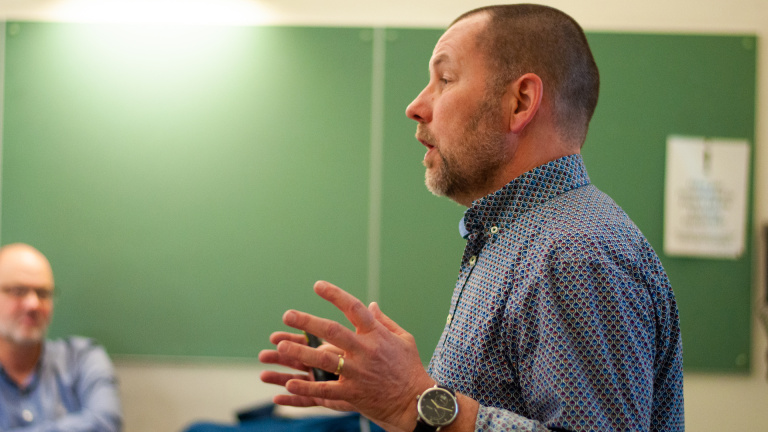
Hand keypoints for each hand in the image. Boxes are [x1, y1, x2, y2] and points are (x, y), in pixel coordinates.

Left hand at [259, 280, 434, 431]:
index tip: (318, 285)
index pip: (354, 308)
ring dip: (301, 352)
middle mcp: (366, 351)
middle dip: (308, 322)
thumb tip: (371, 304)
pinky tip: (290, 382)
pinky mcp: (353, 393)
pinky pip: (326, 389)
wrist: (416, 402)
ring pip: (325, 359)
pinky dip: (307, 387)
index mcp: (376, 334)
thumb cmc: (410, 368)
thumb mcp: (404, 339)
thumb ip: (385, 321)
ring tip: (280, 346)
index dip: (335, 295)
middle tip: (288, 315)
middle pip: (333, 331)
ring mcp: (358, 372)